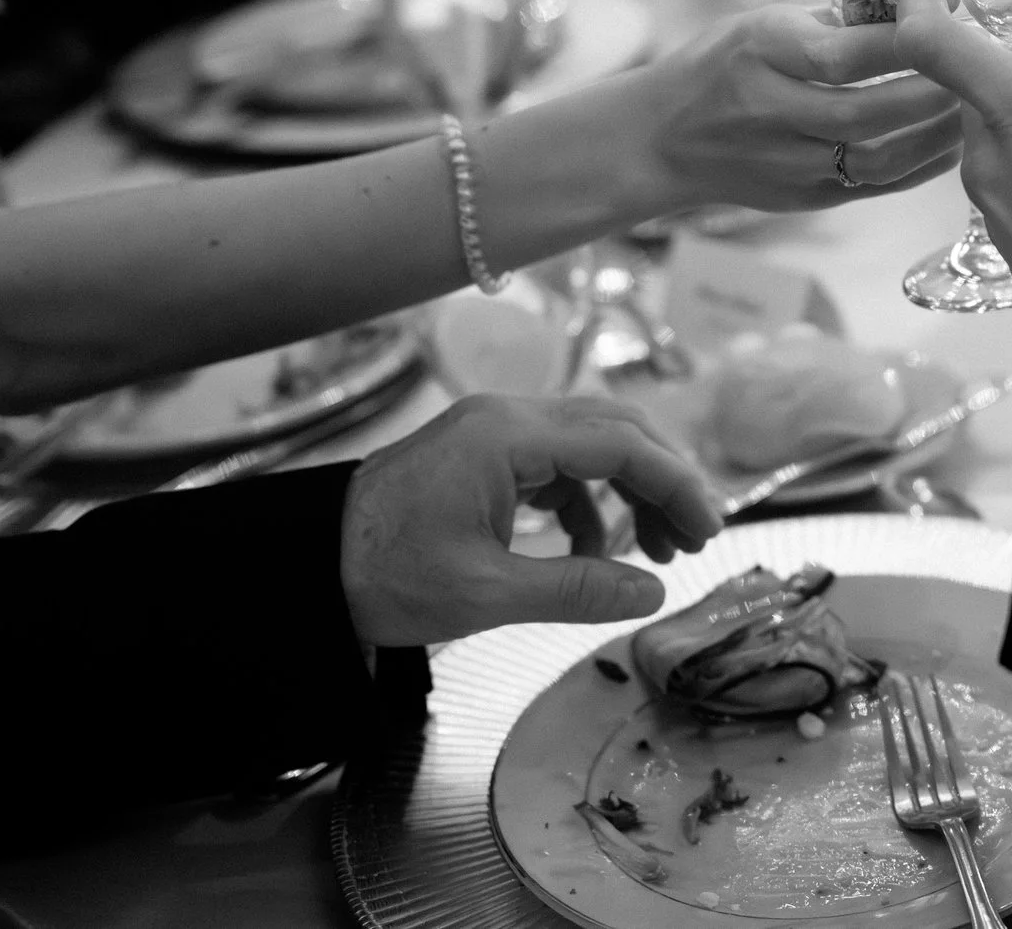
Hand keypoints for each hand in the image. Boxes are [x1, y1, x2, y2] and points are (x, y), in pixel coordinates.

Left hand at [339, 394, 722, 645]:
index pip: (621, 443)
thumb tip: (655, 591)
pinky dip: (590, 498)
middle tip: (695, 538)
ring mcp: (493, 431)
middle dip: (663, 480)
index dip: (676, 485)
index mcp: (508, 437)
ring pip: (591, 441)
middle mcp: (506, 417)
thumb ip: (577, 589)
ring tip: (657, 550)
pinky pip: (559, 460)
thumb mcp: (486, 595)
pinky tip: (594, 548)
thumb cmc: (384, 578)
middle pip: (616, 428)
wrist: (301, 569)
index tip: (710, 530)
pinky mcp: (482, 452)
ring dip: (631, 489)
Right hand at [646, 3, 962, 210]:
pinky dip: (923, 165)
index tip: (954, 14)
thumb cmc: (726, 63)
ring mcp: (785, 163)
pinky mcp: (804, 199)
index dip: (905, 37)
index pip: (842, 51)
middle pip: (864, 111)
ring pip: (876, 159)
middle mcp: (768, 110)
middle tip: (981, 68)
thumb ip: (852, 0)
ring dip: (935, 134)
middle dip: (932, 91)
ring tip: (976, 105)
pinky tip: (953, 139)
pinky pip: (877, 187)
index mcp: (759, 50)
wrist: (662, 140)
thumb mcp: (771, 16)